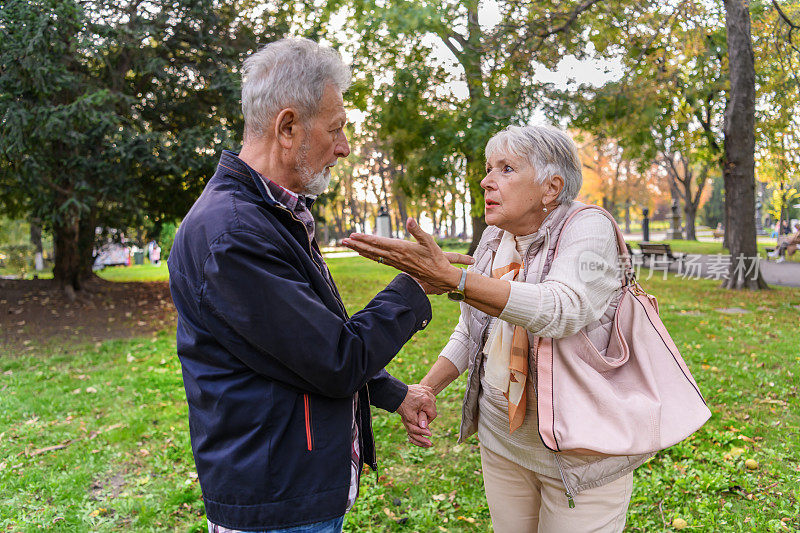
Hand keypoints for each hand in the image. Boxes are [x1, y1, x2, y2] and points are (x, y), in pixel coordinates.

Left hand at [342, 218, 473, 292]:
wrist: (440, 276)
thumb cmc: (437, 258)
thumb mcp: (429, 242)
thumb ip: (417, 230)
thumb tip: (409, 219)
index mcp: (402, 249)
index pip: (379, 243)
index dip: (365, 238)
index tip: (353, 235)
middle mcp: (396, 256)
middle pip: (372, 250)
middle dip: (357, 244)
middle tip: (343, 240)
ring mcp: (395, 262)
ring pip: (373, 255)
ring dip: (360, 249)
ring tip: (348, 245)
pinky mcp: (397, 265)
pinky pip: (379, 260)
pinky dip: (369, 255)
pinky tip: (363, 253)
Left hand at [396, 384, 436, 446]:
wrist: (395, 394)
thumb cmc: (402, 405)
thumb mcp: (410, 418)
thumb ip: (419, 425)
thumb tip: (428, 433)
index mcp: (427, 402)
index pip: (433, 415)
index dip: (428, 421)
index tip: (421, 422)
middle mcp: (428, 394)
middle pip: (433, 408)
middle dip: (427, 413)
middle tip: (418, 416)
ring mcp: (426, 389)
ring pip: (431, 401)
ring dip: (427, 406)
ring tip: (418, 409)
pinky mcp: (422, 387)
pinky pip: (428, 394)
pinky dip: (425, 399)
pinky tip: (418, 401)